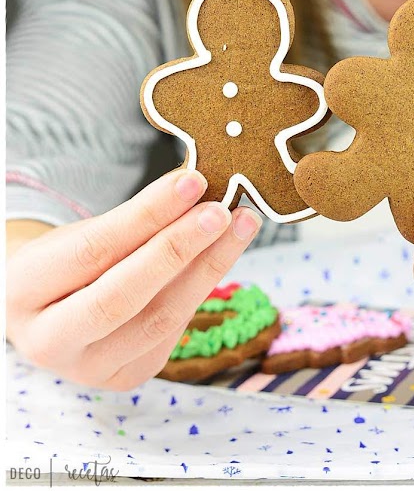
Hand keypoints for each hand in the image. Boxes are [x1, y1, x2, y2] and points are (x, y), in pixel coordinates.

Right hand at [6, 169, 261, 389]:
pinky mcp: (125, 378)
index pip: (95, 250)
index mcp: (24, 291)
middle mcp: (49, 342)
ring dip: (208, 268)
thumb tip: (196, 190)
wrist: (49, 313)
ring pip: (158, 320)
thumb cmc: (65, 263)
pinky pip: (171, 332)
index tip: (193, 182)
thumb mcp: (80, 234)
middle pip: (125, 296)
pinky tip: (221, 256)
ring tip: (240, 227)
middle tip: (222, 211)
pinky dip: (200, 290)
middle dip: (180, 249)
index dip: (148, 215)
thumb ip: (132, 221)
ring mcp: (88, 370)